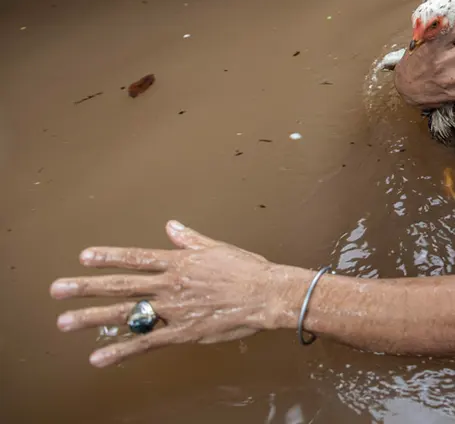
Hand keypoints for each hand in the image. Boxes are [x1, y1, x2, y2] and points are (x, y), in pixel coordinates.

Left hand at [50, 220, 293, 367]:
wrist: (267, 293)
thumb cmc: (247, 269)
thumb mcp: (217, 248)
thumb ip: (190, 239)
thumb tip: (171, 226)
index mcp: (179, 263)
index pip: (136, 258)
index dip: (109, 257)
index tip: (84, 257)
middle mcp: (170, 284)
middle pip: (121, 285)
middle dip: (86, 287)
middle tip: (58, 290)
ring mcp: (173, 309)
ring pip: (127, 313)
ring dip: (93, 317)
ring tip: (65, 322)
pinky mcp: (182, 331)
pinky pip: (146, 343)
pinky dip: (121, 351)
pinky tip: (99, 358)